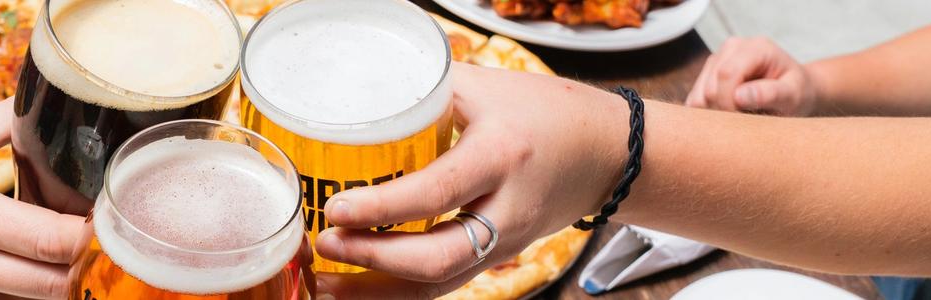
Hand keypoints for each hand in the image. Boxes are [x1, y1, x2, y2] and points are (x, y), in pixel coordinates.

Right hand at [0, 99, 85, 298]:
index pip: (51, 240)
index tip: (111, 216)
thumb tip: (62, 109)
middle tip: (100, 240)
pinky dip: (16, 291)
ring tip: (58, 250)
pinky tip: (19, 265)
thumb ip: (9, 123)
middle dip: (83, 265)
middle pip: (50, 286)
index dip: (92, 234)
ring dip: (52, 280)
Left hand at [313, 63, 623, 298]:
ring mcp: (506, 242)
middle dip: (374, 259)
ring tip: (326, 282)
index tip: (337, 208)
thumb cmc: (545, 113)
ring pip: (440, 283)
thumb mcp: (486, 89)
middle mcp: (507, 209)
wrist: (606, 152)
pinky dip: (398, 291)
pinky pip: (445, 283)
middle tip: (325, 243)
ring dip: (379, 290)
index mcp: (502, 156)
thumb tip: (357, 103)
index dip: (382, 208)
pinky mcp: (498, 258)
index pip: (436, 193)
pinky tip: (359, 287)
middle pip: (438, 256)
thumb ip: (424, 93)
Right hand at [686, 37, 819, 115]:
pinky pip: (694, 101)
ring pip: (698, 96)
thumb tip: (739, 96)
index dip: (729, 103)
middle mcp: (732, 48)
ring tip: (741, 116)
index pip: (726, 74)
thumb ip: (770, 94)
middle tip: (747, 121)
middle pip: (709, 87)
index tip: (746, 122)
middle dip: (724, 111)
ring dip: (715, 114)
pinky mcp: (707, 74)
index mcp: (756, 48)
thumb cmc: (797, 93)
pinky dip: (708, 114)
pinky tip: (730, 114)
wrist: (795, 91)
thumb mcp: (794, 95)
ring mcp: (716, 59)